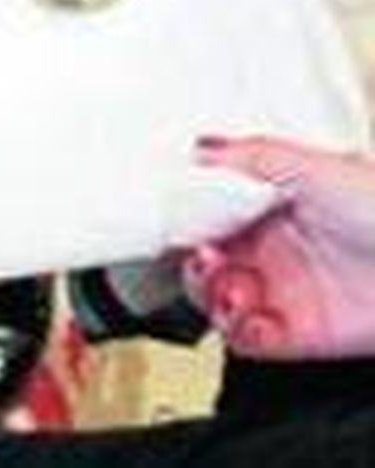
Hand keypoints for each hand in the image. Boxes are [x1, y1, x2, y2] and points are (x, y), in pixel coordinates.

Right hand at [182, 137, 374, 358]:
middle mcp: (273, 249)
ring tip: (226, 288)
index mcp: (271, 205)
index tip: (174, 216)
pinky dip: (241, 333)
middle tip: (200, 256)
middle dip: (192, 262)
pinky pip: (250, 340)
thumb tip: (201, 149)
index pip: (210, 213)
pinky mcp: (298, 334)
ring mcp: (283, 292)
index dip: (188, 217)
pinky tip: (250, 318)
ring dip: (211, 298)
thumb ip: (253, 155)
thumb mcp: (315, 164)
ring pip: (219, 302)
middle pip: (205, 261)